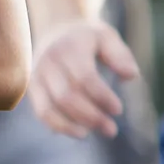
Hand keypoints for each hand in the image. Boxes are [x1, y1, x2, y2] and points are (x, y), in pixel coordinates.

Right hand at [29, 17, 139, 138]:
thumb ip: (120, 55)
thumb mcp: (106, 37)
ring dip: (73, 126)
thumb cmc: (87, 38)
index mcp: (70, 47)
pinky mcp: (32, 87)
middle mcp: (50, 60)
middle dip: (91, 116)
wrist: (55, 30)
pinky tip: (79, 132)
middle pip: (67, 96)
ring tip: (93, 133)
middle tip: (111, 130)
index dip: (102, 97)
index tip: (118, 110)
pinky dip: (59, 126)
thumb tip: (131, 76)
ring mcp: (37, 74)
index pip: (85, 78)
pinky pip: (42, 112)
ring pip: (51, 107)